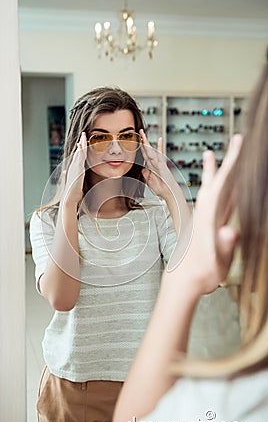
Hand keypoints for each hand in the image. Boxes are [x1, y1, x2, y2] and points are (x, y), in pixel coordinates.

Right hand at [62, 132, 86, 205]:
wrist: (69, 197)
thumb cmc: (73, 192)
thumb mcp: (76, 182)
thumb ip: (76, 177)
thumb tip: (73, 174)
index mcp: (74, 168)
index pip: (78, 156)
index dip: (80, 148)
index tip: (82, 141)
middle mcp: (74, 167)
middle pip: (78, 152)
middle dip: (81, 143)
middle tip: (83, 134)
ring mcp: (75, 168)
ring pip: (79, 154)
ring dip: (81, 145)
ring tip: (83, 137)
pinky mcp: (77, 171)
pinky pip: (79, 159)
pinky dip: (80, 153)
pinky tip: (82, 148)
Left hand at [140, 130, 176, 198]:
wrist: (169, 194)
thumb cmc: (162, 190)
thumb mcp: (150, 182)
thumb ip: (146, 176)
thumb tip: (143, 170)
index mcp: (152, 167)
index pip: (145, 155)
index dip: (141, 148)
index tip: (138, 141)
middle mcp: (155, 163)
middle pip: (147, 150)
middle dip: (143, 141)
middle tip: (140, 132)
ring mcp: (159, 163)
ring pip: (151, 150)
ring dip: (146, 142)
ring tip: (142, 133)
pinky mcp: (162, 165)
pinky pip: (160, 155)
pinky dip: (159, 147)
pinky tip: (159, 139)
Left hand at [168, 134, 242, 294]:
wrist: (183, 283)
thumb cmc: (201, 275)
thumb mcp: (217, 262)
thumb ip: (225, 245)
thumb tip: (231, 230)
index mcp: (208, 215)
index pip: (221, 182)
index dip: (231, 161)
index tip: (237, 142)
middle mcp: (205, 212)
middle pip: (219, 180)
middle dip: (229, 158)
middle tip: (237, 139)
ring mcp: (207, 219)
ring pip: (216, 190)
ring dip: (220, 171)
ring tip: (218, 155)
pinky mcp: (208, 226)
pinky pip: (219, 203)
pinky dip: (224, 191)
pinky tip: (227, 188)